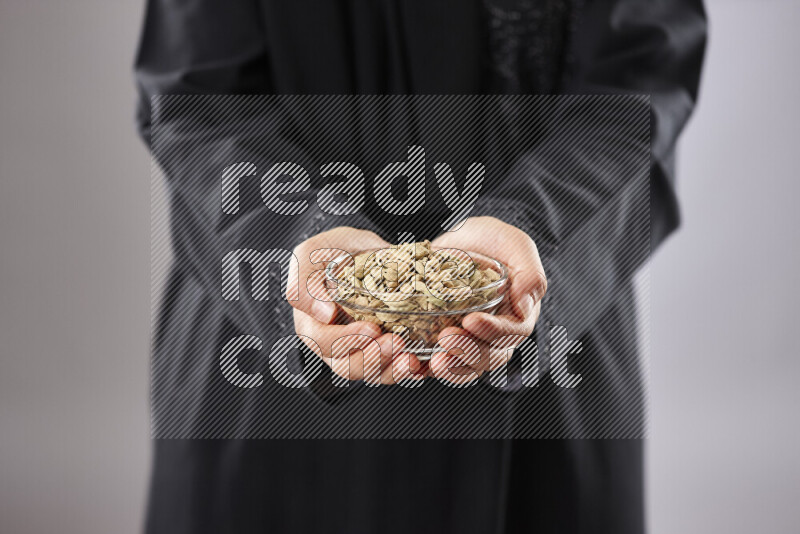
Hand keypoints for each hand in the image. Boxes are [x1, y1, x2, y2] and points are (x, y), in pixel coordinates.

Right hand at [288, 227, 424, 384]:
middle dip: (374, 359)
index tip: (372, 328)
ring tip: (411, 358)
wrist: (362, 249)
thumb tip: (324, 315)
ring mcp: (360, 349)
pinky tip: (421, 365)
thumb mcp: (309, 256)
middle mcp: (335, 344)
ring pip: (373, 373)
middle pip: (349, 366)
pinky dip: (408, 370)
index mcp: (313, 325)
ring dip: (393, 370)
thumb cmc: (330, 251)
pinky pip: (394, 368)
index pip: (325, 344)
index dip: (348, 341)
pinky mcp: (383, 348)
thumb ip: (305, 284)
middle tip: (397, 342)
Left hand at [428, 217, 546, 383]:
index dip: (494, 332)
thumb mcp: (514, 244)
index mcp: (518, 315)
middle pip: (489, 357)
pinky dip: (423, 368)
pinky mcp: (442, 344)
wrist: (458, 240)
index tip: (472, 320)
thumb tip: (526, 306)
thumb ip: (529, 273)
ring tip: (430, 361)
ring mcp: (469, 342)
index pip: (512, 333)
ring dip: (449, 367)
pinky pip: (436, 363)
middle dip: (467, 353)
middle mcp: (496, 335)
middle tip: (445, 338)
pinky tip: (411, 362)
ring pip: (464, 368)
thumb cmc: (492, 240)